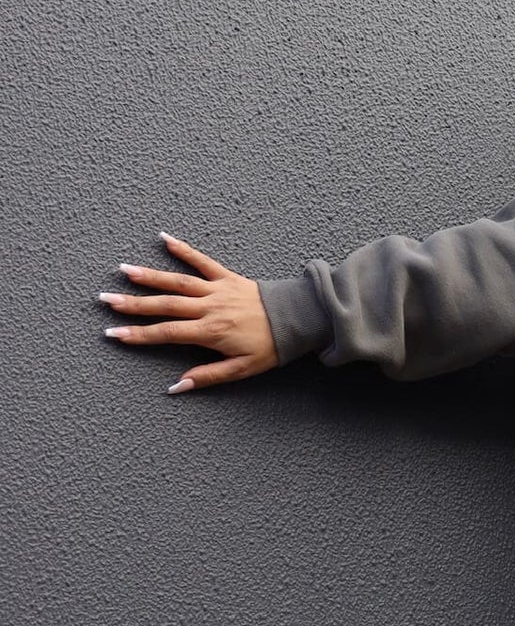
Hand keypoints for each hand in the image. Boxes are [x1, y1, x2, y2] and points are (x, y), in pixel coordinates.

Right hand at [98, 231, 278, 392]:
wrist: (299, 319)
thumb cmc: (271, 346)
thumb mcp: (242, 369)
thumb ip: (207, 377)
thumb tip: (175, 387)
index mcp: (211, 331)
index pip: (167, 333)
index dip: (138, 335)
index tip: (113, 334)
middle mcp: (210, 307)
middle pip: (165, 304)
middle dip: (133, 303)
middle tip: (105, 300)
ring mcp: (218, 289)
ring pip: (178, 281)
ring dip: (149, 276)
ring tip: (124, 271)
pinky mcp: (228, 277)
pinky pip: (202, 261)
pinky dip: (183, 249)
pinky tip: (164, 239)